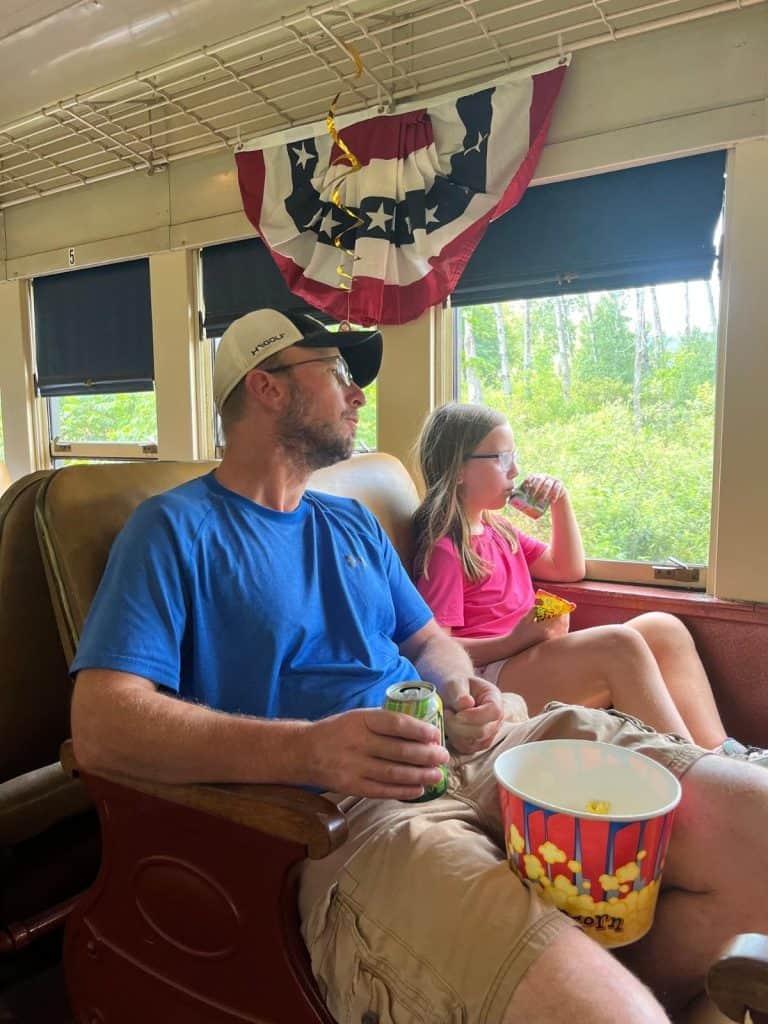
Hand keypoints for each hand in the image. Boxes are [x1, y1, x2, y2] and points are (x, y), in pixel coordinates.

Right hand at [305, 707, 448, 799]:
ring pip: (394, 773)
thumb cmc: (339, 732)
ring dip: (420, 775)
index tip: (436, 735)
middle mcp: (356, 742)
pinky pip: (382, 791)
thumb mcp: (357, 717)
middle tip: (444, 757)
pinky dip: (403, 791)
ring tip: (437, 775)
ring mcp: (353, 766)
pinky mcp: (351, 786)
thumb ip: (384, 723)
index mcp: (360, 720)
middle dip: (426, 755)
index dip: (418, 730)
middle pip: (399, 751)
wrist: (304, 752)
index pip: (395, 723)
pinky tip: (419, 789)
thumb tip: (422, 731)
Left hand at [443, 676, 503, 754]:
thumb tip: (466, 704)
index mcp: (495, 699)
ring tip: (448, 717)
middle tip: (446, 713)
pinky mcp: (477, 745)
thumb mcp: (455, 683)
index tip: (458, 713)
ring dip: (454, 731)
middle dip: (459, 725)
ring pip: (472, 742)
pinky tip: (450, 726)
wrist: (452, 695)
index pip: (494, 712)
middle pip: (482, 731)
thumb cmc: (455, 687)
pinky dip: (453, 739)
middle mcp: (496, 720)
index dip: (475, 715)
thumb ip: (459, 692)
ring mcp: (488, 735)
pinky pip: (465, 748)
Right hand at [506, 607, 569, 652]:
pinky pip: (561, 635)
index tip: (562, 604)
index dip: (562, 610)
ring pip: (564, 630)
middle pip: (564, 623)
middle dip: (565, 615)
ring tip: (561, 615)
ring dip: (565, 621)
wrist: (516, 646)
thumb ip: (536, 609)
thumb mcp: (526, 618)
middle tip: (563, 608)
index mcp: (544, 628)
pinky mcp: (550, 644)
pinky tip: (558, 624)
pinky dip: (563, 628)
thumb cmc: (519, 632)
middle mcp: (550, 636)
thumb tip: (543, 602)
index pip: (559, 617)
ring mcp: (551, 641)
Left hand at [522, 473, 565, 505]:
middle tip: (531, 495)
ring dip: (544, 492)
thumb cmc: (541, 495)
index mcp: (536, 477)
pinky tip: (551, 501)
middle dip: (535, 487)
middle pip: (539, 479)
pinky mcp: (559, 484)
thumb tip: (511, 499)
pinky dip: (554, 495)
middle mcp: (544, 477)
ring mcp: (552, 479)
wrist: (555, 496)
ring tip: (540, 500)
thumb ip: (525, 494)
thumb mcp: (534, 493)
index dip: (527, 481)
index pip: (531, 476)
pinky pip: (557, 488)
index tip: (525, 488)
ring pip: (548, 483)